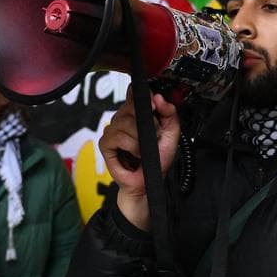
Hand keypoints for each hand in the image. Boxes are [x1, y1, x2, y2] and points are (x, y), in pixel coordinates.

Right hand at [98, 88, 179, 229]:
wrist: (148, 182)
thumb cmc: (156, 160)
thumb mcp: (171, 135)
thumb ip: (169, 114)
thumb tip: (159, 98)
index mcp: (136, 114)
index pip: (134, 94)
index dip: (142, 96)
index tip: (153, 104)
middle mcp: (123, 119)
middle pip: (131, 107)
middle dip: (147, 123)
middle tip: (152, 137)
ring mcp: (112, 130)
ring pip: (125, 122)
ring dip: (139, 138)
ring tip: (143, 149)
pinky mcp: (105, 143)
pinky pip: (118, 136)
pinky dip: (130, 145)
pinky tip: (134, 153)